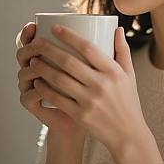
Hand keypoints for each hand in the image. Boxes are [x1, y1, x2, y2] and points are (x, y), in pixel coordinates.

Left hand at [28, 24, 150, 155]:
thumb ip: (122, 50)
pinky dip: (45, 89)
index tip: (55, 27)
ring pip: (59, 79)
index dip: (69, 36)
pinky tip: (37, 82)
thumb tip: (116, 28)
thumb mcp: (129, 75)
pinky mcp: (80, 115)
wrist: (128, 135)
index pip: (88, 48)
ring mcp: (90, 101)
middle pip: (69, 62)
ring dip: (43, 68)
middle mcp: (102, 85)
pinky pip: (57, 99)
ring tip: (33, 60)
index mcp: (113, 72)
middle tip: (37, 42)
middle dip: (49, 49)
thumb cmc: (128, 102)